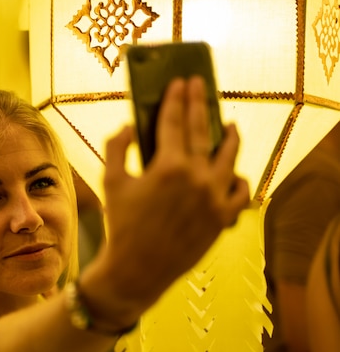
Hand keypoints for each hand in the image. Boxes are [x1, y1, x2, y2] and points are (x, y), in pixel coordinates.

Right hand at [84, 76, 249, 319]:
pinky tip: (234, 172)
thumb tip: (130, 126)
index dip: (176, 99)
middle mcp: (197, 177)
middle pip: (202, 131)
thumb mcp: (111, 182)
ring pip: (230, 157)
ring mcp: (214, 198)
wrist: (138, 269)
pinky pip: (240, 192)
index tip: (180, 82)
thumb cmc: (121, 225)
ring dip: (230, 137)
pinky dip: (239, 179)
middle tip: (199, 85)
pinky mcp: (223, 217)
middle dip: (199, 103)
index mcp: (168, 167)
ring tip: (229, 125)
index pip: (174, 122)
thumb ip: (117, 147)